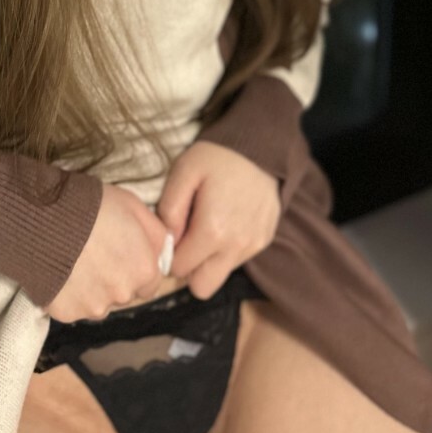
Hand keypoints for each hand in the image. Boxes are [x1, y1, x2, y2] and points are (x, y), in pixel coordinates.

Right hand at [45, 182, 170, 322]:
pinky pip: (72, 307)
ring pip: (98, 303)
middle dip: (115, 278)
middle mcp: (123, 295)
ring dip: (92, 288)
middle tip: (95, 253)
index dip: (135, 266)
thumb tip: (164, 251)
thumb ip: (156, 234)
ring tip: (75, 260)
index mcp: (144, 270)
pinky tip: (59, 270)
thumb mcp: (133, 206)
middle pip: (124, 294)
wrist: (44, 217)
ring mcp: (93, 307)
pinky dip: (68, 294)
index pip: (150, 282)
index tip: (120, 252)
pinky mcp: (66, 313)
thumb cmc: (91, 206)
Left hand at [155, 141, 280, 299]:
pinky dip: (228, 248)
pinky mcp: (265, 240)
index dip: (170, 254)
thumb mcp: (183, 172)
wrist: (261, 144)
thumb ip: (169, 210)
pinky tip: (228, 220)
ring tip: (209, 223)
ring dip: (210, 258)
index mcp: (212, 231)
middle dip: (190, 268)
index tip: (173, 233)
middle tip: (187, 238)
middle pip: (202, 288)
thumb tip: (166, 240)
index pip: (179, 269)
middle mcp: (236, 246)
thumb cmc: (217, 156)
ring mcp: (254, 245)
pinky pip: (238, 259)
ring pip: (221, 274)